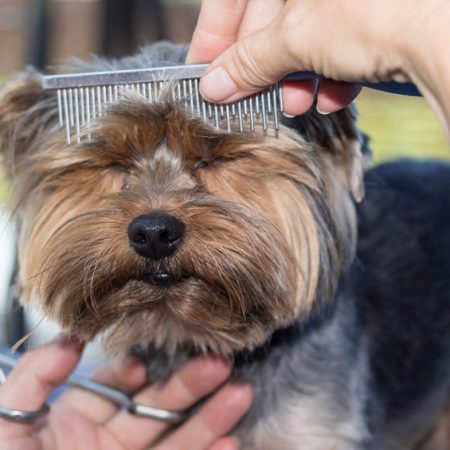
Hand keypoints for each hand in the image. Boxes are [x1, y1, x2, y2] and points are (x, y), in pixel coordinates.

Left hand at [0, 337, 251, 449]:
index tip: (147, 365)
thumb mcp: (10, 426)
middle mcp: (110, 441)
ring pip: (178, 438)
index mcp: (78, 419)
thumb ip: (34, 378)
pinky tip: (231, 443)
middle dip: (190, 385)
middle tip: (220, 363)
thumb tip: (71, 339)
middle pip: (157, 407)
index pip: (117, 384)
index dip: (134, 371)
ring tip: (240, 394)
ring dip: (212, 419)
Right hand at [187, 0, 449, 123]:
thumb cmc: (375, 9)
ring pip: (308, 32)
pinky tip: (333, 97)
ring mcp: (350, 0)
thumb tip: (213, 85)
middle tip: (245, 98)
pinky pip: (344, 41)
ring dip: (296, 74)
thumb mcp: (298, 37)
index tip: (204, 71)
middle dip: (259, 63)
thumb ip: (251, 61)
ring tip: (293, 103)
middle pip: (272, 16)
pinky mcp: (379, 15)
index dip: (214, 34)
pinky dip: (334, 72)